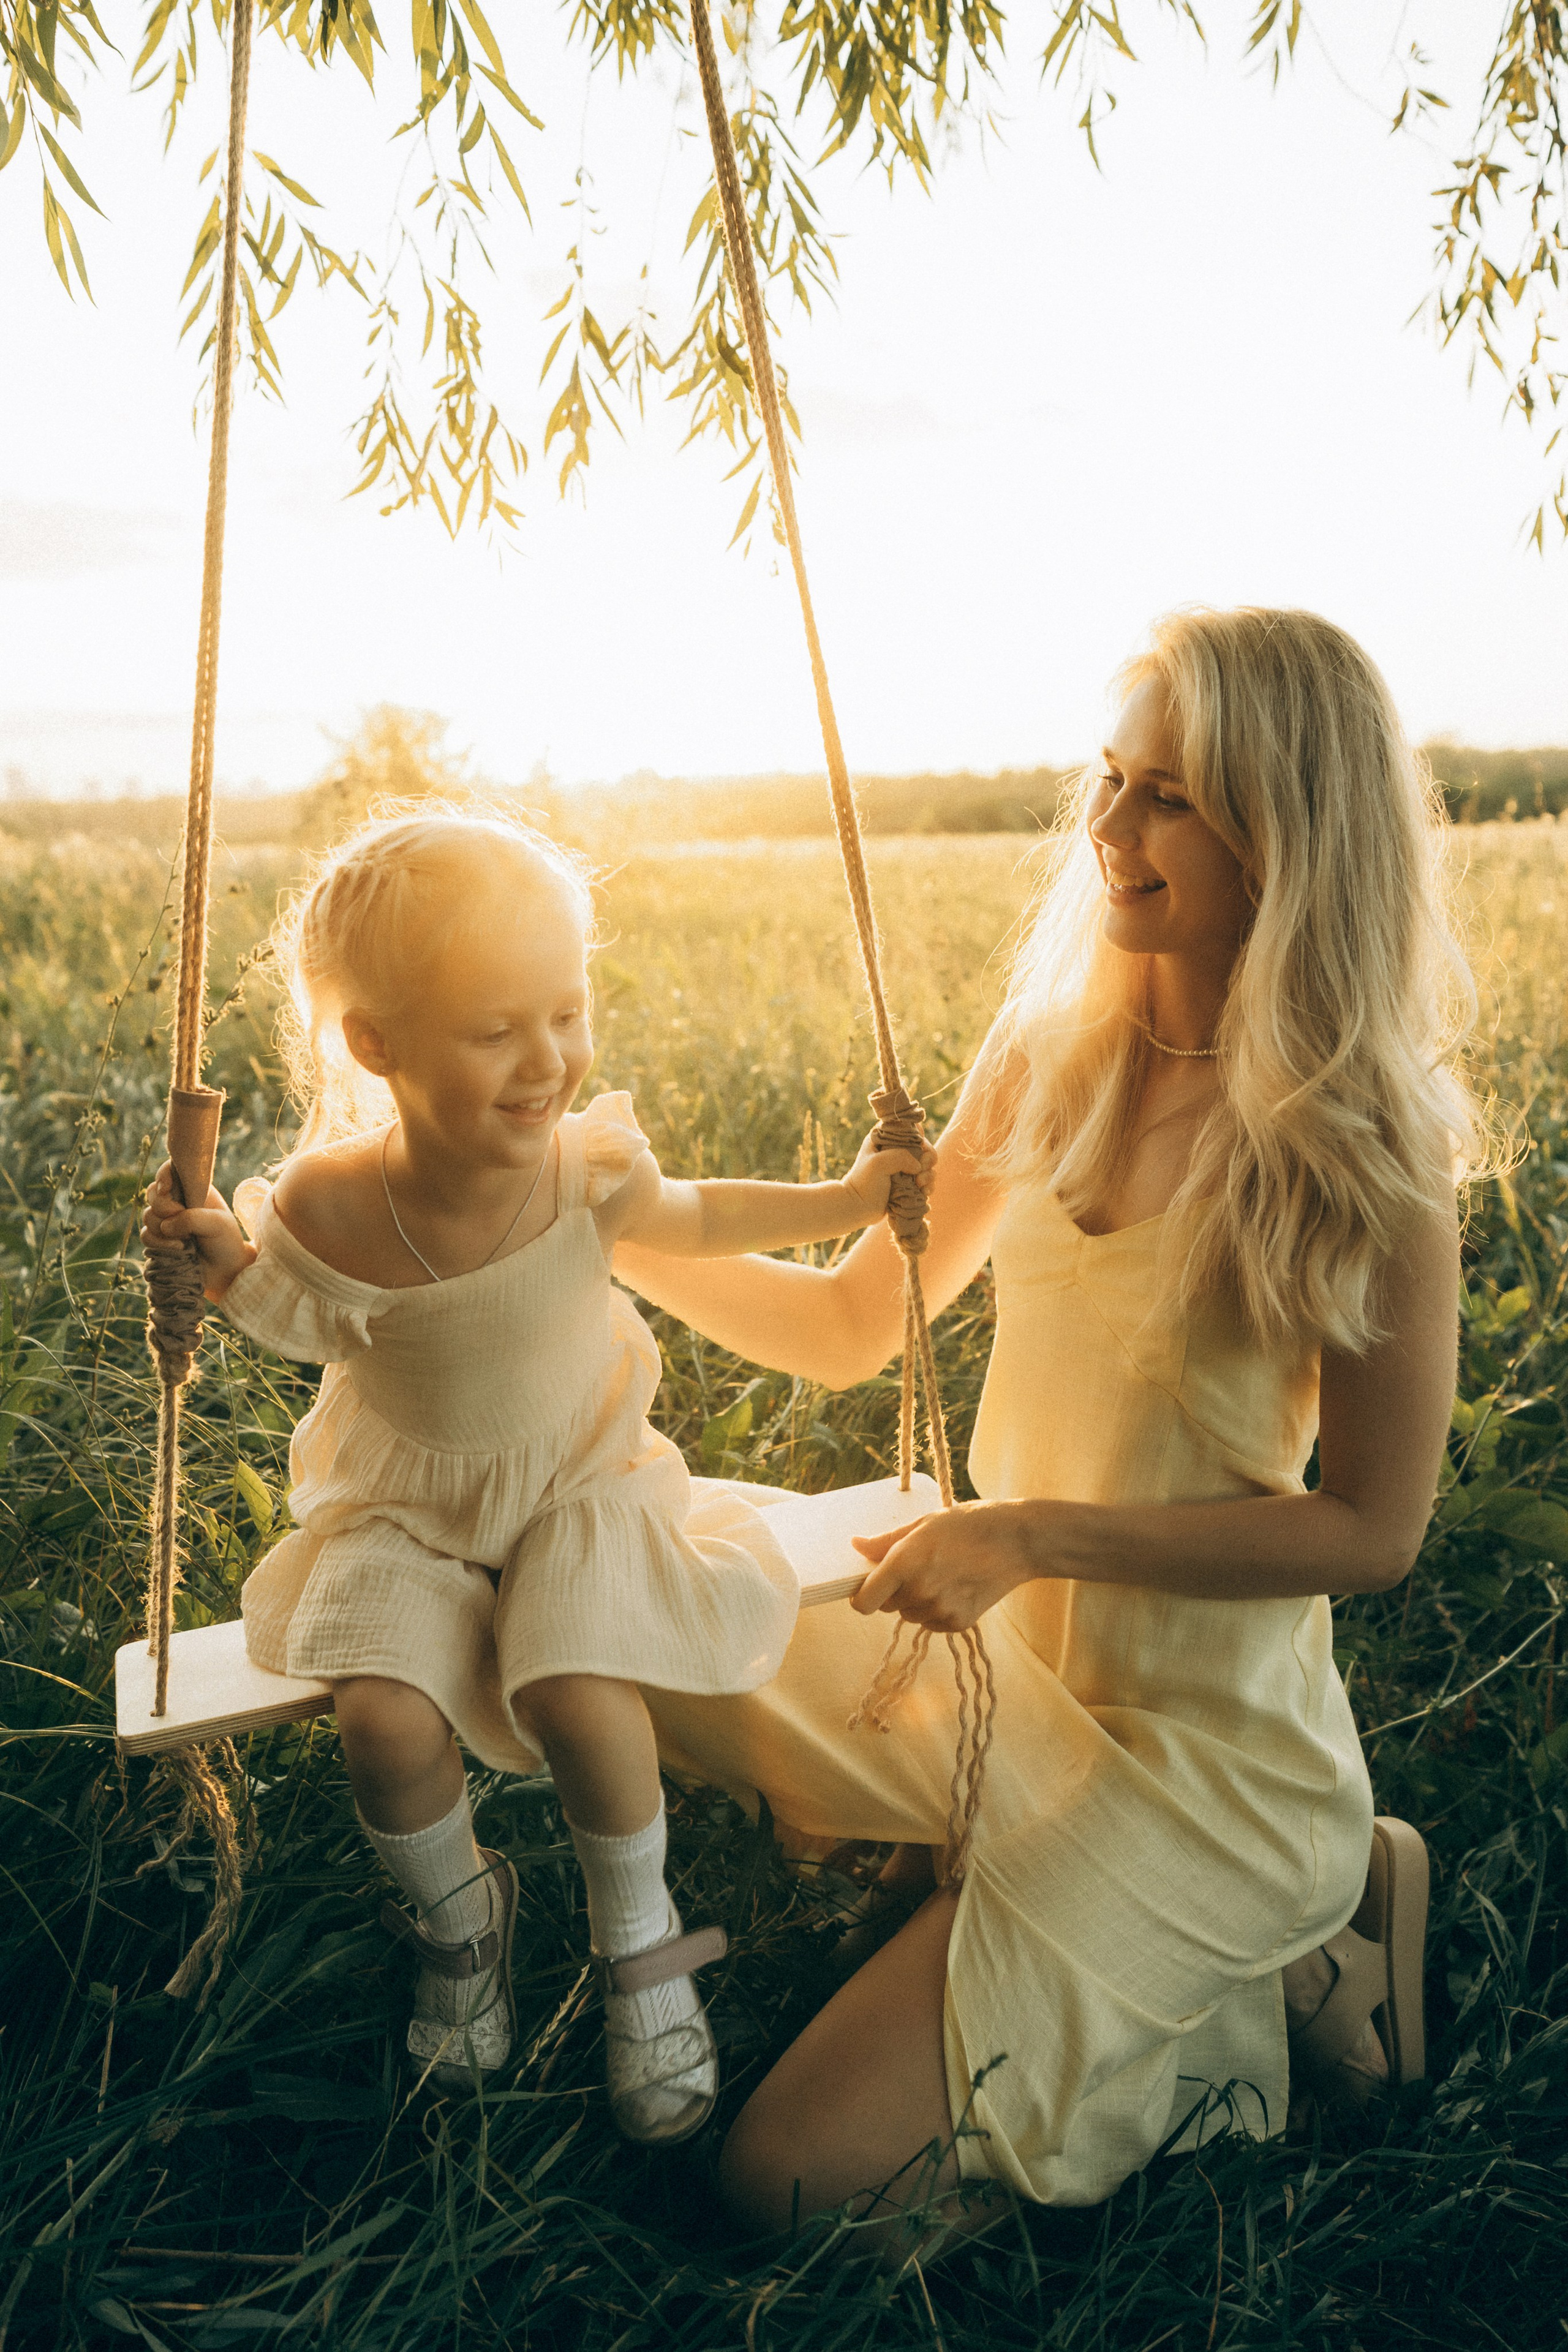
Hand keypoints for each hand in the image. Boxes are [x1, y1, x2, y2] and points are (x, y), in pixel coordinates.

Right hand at [141, 1162, 255, 1300]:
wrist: (225, 1271)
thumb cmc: (226, 1242)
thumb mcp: (218, 1224)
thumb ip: (192, 1218)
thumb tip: (166, 1225)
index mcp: (192, 1189)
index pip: (169, 1170)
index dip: (163, 1176)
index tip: (167, 1189)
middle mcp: (176, 1202)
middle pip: (152, 1194)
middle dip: (164, 1208)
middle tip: (182, 1218)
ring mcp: (166, 1221)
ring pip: (147, 1216)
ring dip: (164, 1230)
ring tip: (186, 1241)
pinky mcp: (159, 1240)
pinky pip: (145, 1236)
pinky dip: (159, 1244)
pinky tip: (179, 1250)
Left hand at [839, 1128, 937, 1223]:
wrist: (858, 1207)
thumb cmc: (864, 1182)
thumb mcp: (878, 1163)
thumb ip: (900, 1157)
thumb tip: (919, 1166)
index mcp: (886, 1139)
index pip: (910, 1128)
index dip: (918, 1137)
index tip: (918, 1149)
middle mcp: (897, 1150)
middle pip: (924, 1147)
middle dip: (928, 1158)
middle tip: (920, 1170)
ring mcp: (904, 1168)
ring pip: (928, 1165)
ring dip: (929, 1174)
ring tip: (920, 1185)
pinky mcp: (909, 1183)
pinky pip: (927, 1181)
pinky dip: (929, 1186)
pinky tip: (924, 1192)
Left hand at [850, 1500, 1036, 1631]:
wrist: (1017, 1541)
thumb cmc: (968, 1524)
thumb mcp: (923, 1524)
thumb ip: (885, 1541)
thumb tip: (855, 1545)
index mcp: (904, 1563)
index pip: (863, 1602)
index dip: (860, 1597)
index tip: (865, 1588)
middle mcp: (919, 1591)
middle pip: (886, 1607)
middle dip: (893, 1591)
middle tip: (916, 1567)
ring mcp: (940, 1610)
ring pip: (909, 1615)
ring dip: (915, 1600)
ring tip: (941, 1573)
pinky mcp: (958, 1623)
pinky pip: (931, 1623)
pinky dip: (936, 1610)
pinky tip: (955, 1587)